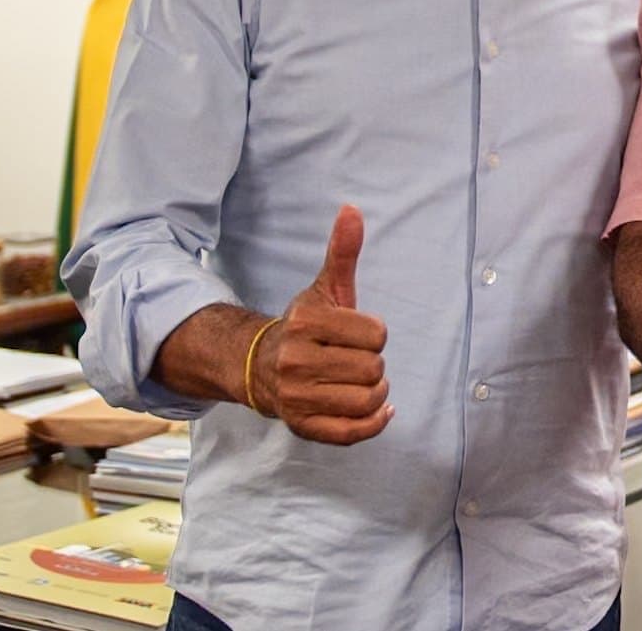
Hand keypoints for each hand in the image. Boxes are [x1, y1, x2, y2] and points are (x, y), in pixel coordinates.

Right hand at [251, 204, 392, 444]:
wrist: (260, 367)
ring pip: (368, 400)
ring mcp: (296, 397)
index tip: (356, 334)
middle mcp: (295, 361)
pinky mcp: (302, 426)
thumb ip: (342, 251)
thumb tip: (352, 209)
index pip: (376, 334)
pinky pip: (352, 433)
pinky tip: (381, 409)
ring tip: (361, 382)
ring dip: (375, 392)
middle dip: (373, 363)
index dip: (375, 334)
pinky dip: (375, 423)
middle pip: (374, 369)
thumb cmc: (305, 327)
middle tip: (353, 359)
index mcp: (305, 323)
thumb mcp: (324, 288)